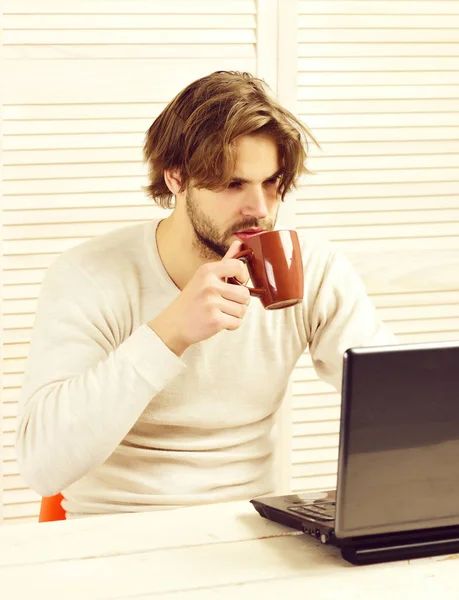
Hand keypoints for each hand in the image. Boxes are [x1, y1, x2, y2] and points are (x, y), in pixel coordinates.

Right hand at [149, 241, 250, 355]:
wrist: (173, 325)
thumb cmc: (192, 300)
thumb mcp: (204, 277)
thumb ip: (225, 261)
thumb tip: (240, 243)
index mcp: (207, 271)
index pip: (239, 266)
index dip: (243, 277)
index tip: (236, 283)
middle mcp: (209, 285)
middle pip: (245, 294)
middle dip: (239, 302)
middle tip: (224, 304)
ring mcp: (212, 303)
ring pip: (242, 310)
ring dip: (235, 315)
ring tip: (220, 312)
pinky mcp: (215, 320)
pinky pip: (237, 323)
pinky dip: (231, 325)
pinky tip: (218, 322)